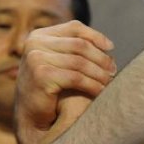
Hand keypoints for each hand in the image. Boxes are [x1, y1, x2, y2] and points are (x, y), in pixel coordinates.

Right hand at [15, 21, 115, 143]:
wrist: (29, 116)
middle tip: (113, 70)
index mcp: (38, 36)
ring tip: (110, 81)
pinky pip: (76, 78)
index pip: (74, 28)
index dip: (95, 36)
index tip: (111, 48)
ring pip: (79, 62)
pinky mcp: (41, 75)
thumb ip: (74, 51)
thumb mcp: (58, 63)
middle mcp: (34, 43)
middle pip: (79, 45)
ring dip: (99, 73)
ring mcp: (36, 58)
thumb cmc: (48, 89)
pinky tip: (101, 91)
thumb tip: (108, 46)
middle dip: (100, 58)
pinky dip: (92, 85)